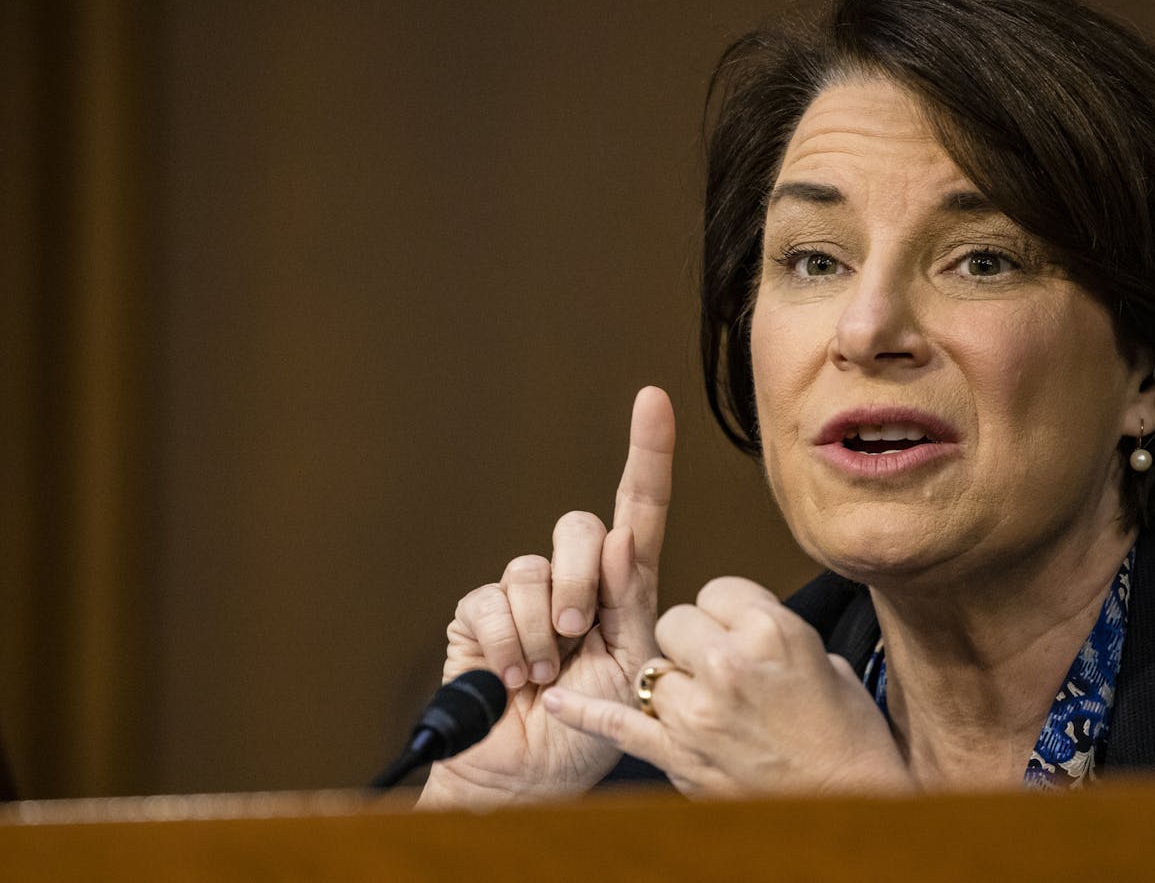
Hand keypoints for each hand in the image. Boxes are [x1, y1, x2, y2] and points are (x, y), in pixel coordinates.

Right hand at [418, 386, 673, 805]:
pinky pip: (491, 600)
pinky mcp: (478, 615)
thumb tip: (622, 538)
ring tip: (545, 673)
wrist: (533, 777)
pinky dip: (507, 643)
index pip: (639, 510)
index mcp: (624, 588)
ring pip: (532, 567)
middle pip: (581, 527)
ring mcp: (524, 594)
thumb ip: (631, 602)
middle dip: (583, 580)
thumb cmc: (592, 727)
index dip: (647, 454)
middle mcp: (574, 579)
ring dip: (543, 628)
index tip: (652, 400)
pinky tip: (515, 676)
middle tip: (578, 635)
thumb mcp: (634, 669)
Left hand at [543, 576, 915, 797]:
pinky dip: (584, 714)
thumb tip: (743, 623)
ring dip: (670, 680)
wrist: (850, 806)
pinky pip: (618, 724)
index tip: (738, 630)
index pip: (716, 589)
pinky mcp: (678, 756)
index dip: (724, 611)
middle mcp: (728, 664)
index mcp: (771, 630)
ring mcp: (698, 712)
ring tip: (704, 703)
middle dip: (690, 641)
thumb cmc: (848, 737)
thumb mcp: (824, 660)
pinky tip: (554, 702)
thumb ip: (774, 632)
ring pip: (651, 667)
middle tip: (720, 668)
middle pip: (675, 621)